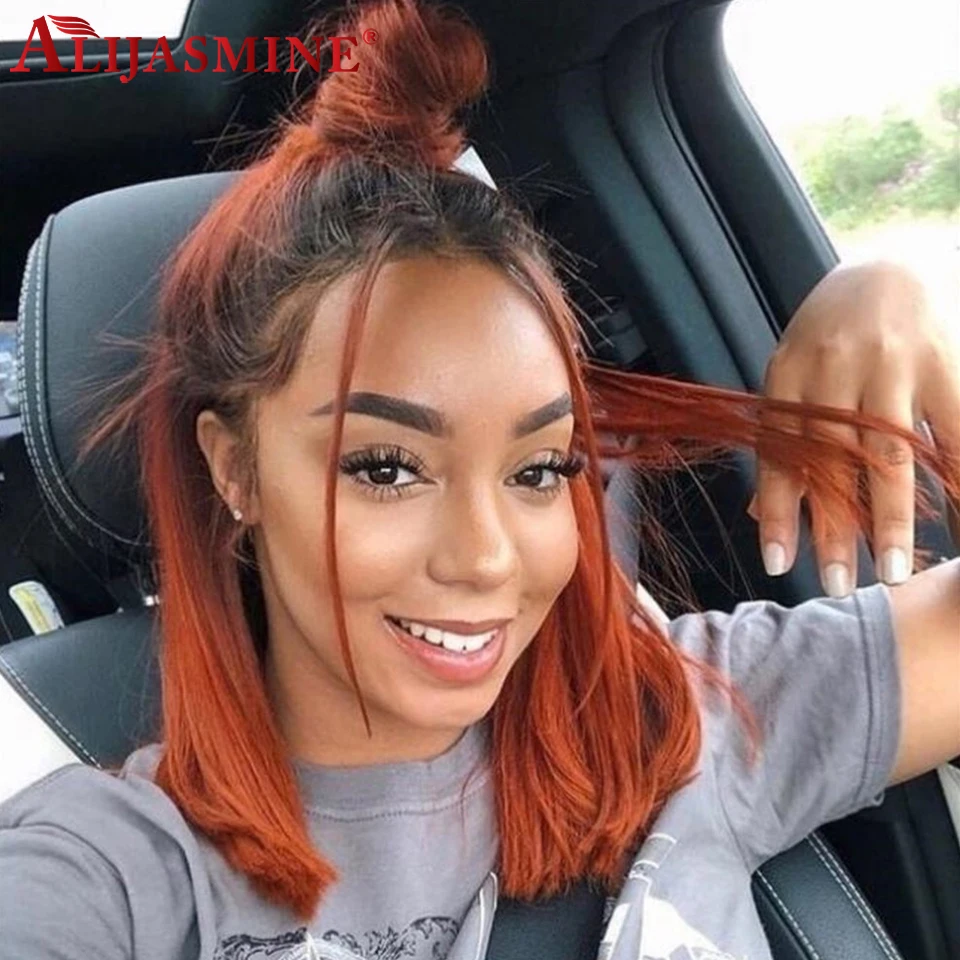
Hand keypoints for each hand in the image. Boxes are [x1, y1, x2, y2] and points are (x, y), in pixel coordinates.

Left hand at [749, 261, 959, 595]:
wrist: (890, 264)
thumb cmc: (831, 334)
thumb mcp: (793, 374)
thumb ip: (783, 439)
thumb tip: (758, 514)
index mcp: (789, 375)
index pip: (779, 455)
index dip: (777, 512)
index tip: (777, 564)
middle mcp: (836, 370)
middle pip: (833, 464)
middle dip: (835, 529)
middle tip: (836, 585)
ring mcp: (892, 365)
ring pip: (891, 455)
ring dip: (892, 518)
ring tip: (894, 570)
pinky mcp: (943, 362)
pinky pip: (952, 432)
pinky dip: (954, 479)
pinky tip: (955, 519)